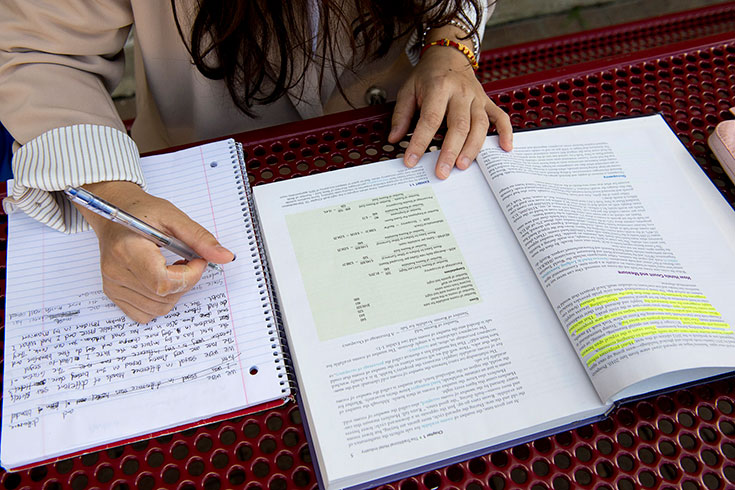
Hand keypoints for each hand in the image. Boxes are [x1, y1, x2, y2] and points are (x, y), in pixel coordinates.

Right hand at [75, 181, 234, 322]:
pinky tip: (160, 280)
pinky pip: (146, 314)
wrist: (115, 216)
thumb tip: (225, 257)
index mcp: (127, 249)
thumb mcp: (174, 218)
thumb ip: (200, 238)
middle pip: (164, 297)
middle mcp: (115, 271)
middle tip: (186, 260)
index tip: (197, 260)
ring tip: (171, 267)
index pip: (164, 282)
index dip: (189, 275)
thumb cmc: (142, 213)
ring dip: (175, 291)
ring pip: (159, 308)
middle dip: (186, 281)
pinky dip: (160, 301)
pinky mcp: (113, 295)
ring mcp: (112, 286)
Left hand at [388, 34, 512, 178]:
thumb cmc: (428, 76)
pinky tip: (505, 148)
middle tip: (442, 172)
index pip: (430, 118)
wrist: (449, 55)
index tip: (411, 161)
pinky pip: (501, 117)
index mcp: (439, 87)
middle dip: (450, 151)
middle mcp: (461, 92)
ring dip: (473, 148)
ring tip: (462, 166)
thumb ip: (401, 115)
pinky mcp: (487, 102)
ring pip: (480, 125)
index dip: (420, 142)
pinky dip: (505, 133)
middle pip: (459, 125)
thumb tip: (394, 138)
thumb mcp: (408, 89)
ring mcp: (477, 98)